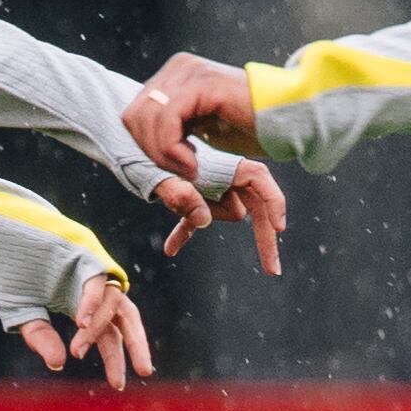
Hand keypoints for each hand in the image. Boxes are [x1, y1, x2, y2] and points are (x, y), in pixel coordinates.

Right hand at [16, 271, 153, 388]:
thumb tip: (58, 365)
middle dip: (136, 344)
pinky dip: (91, 303)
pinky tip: (79, 323)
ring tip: (78, 351)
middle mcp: (92, 286)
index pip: (109, 333)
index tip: (117, 385)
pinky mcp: (84, 251)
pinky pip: (96, 281)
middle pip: (126, 316)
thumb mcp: (22, 312)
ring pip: (112, 301)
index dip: (115, 358)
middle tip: (144, 373)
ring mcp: (91, 267)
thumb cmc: (5, 270)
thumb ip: (40, 337)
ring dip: (97, 328)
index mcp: (81, 302)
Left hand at [123, 54, 262, 180]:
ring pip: (146, 119)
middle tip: (181, 172)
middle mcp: (179, 67)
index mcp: (174, 75)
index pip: (133, 113)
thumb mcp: (198, 127)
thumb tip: (140, 139)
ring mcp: (190, 71)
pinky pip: (168, 119)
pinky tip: (194, 164)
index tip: (174, 166)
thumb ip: (171, 128)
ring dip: (163, 154)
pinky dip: (173, 149)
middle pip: (133, 116)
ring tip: (191, 170)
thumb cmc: (249, 128)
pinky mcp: (203, 84)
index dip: (144, 147)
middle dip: (150, 152)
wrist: (289, 121)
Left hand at [151, 159, 288, 276]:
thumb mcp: (161, 173)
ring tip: (172, 201)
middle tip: (272, 269)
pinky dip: (184, 232)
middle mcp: (223, 175)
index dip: (274, 201)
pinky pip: (195, 220)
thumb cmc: (146, 152)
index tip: (279, 228)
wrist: (130, 141)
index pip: (260, 180)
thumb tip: (202, 220)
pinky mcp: (192, 198)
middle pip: (254, 207)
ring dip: (199, 217)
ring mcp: (211, 187)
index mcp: (224, 163)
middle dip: (263, 237)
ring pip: (221, 214)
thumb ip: (180, 193)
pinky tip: (170, 248)